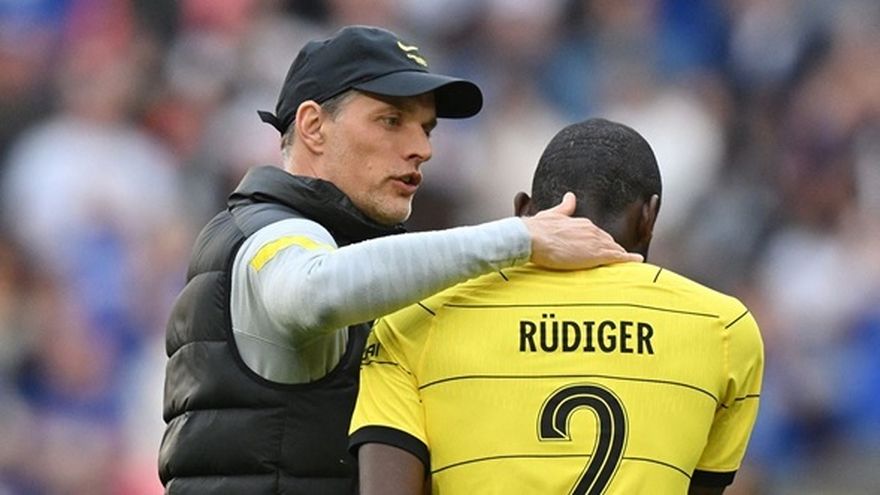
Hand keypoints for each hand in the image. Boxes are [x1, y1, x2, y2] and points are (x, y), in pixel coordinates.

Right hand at [522, 192, 642, 269]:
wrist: (532, 238)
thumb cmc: (537, 229)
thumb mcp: (552, 214)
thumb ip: (565, 206)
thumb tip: (571, 196)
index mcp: (581, 222)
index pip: (596, 233)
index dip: (600, 241)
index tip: (601, 246)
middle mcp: (591, 229)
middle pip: (607, 241)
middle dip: (612, 248)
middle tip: (617, 257)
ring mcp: (595, 242)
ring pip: (614, 248)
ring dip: (621, 255)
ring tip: (629, 262)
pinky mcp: (597, 255)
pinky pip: (618, 257)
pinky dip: (629, 259)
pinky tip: (637, 261)